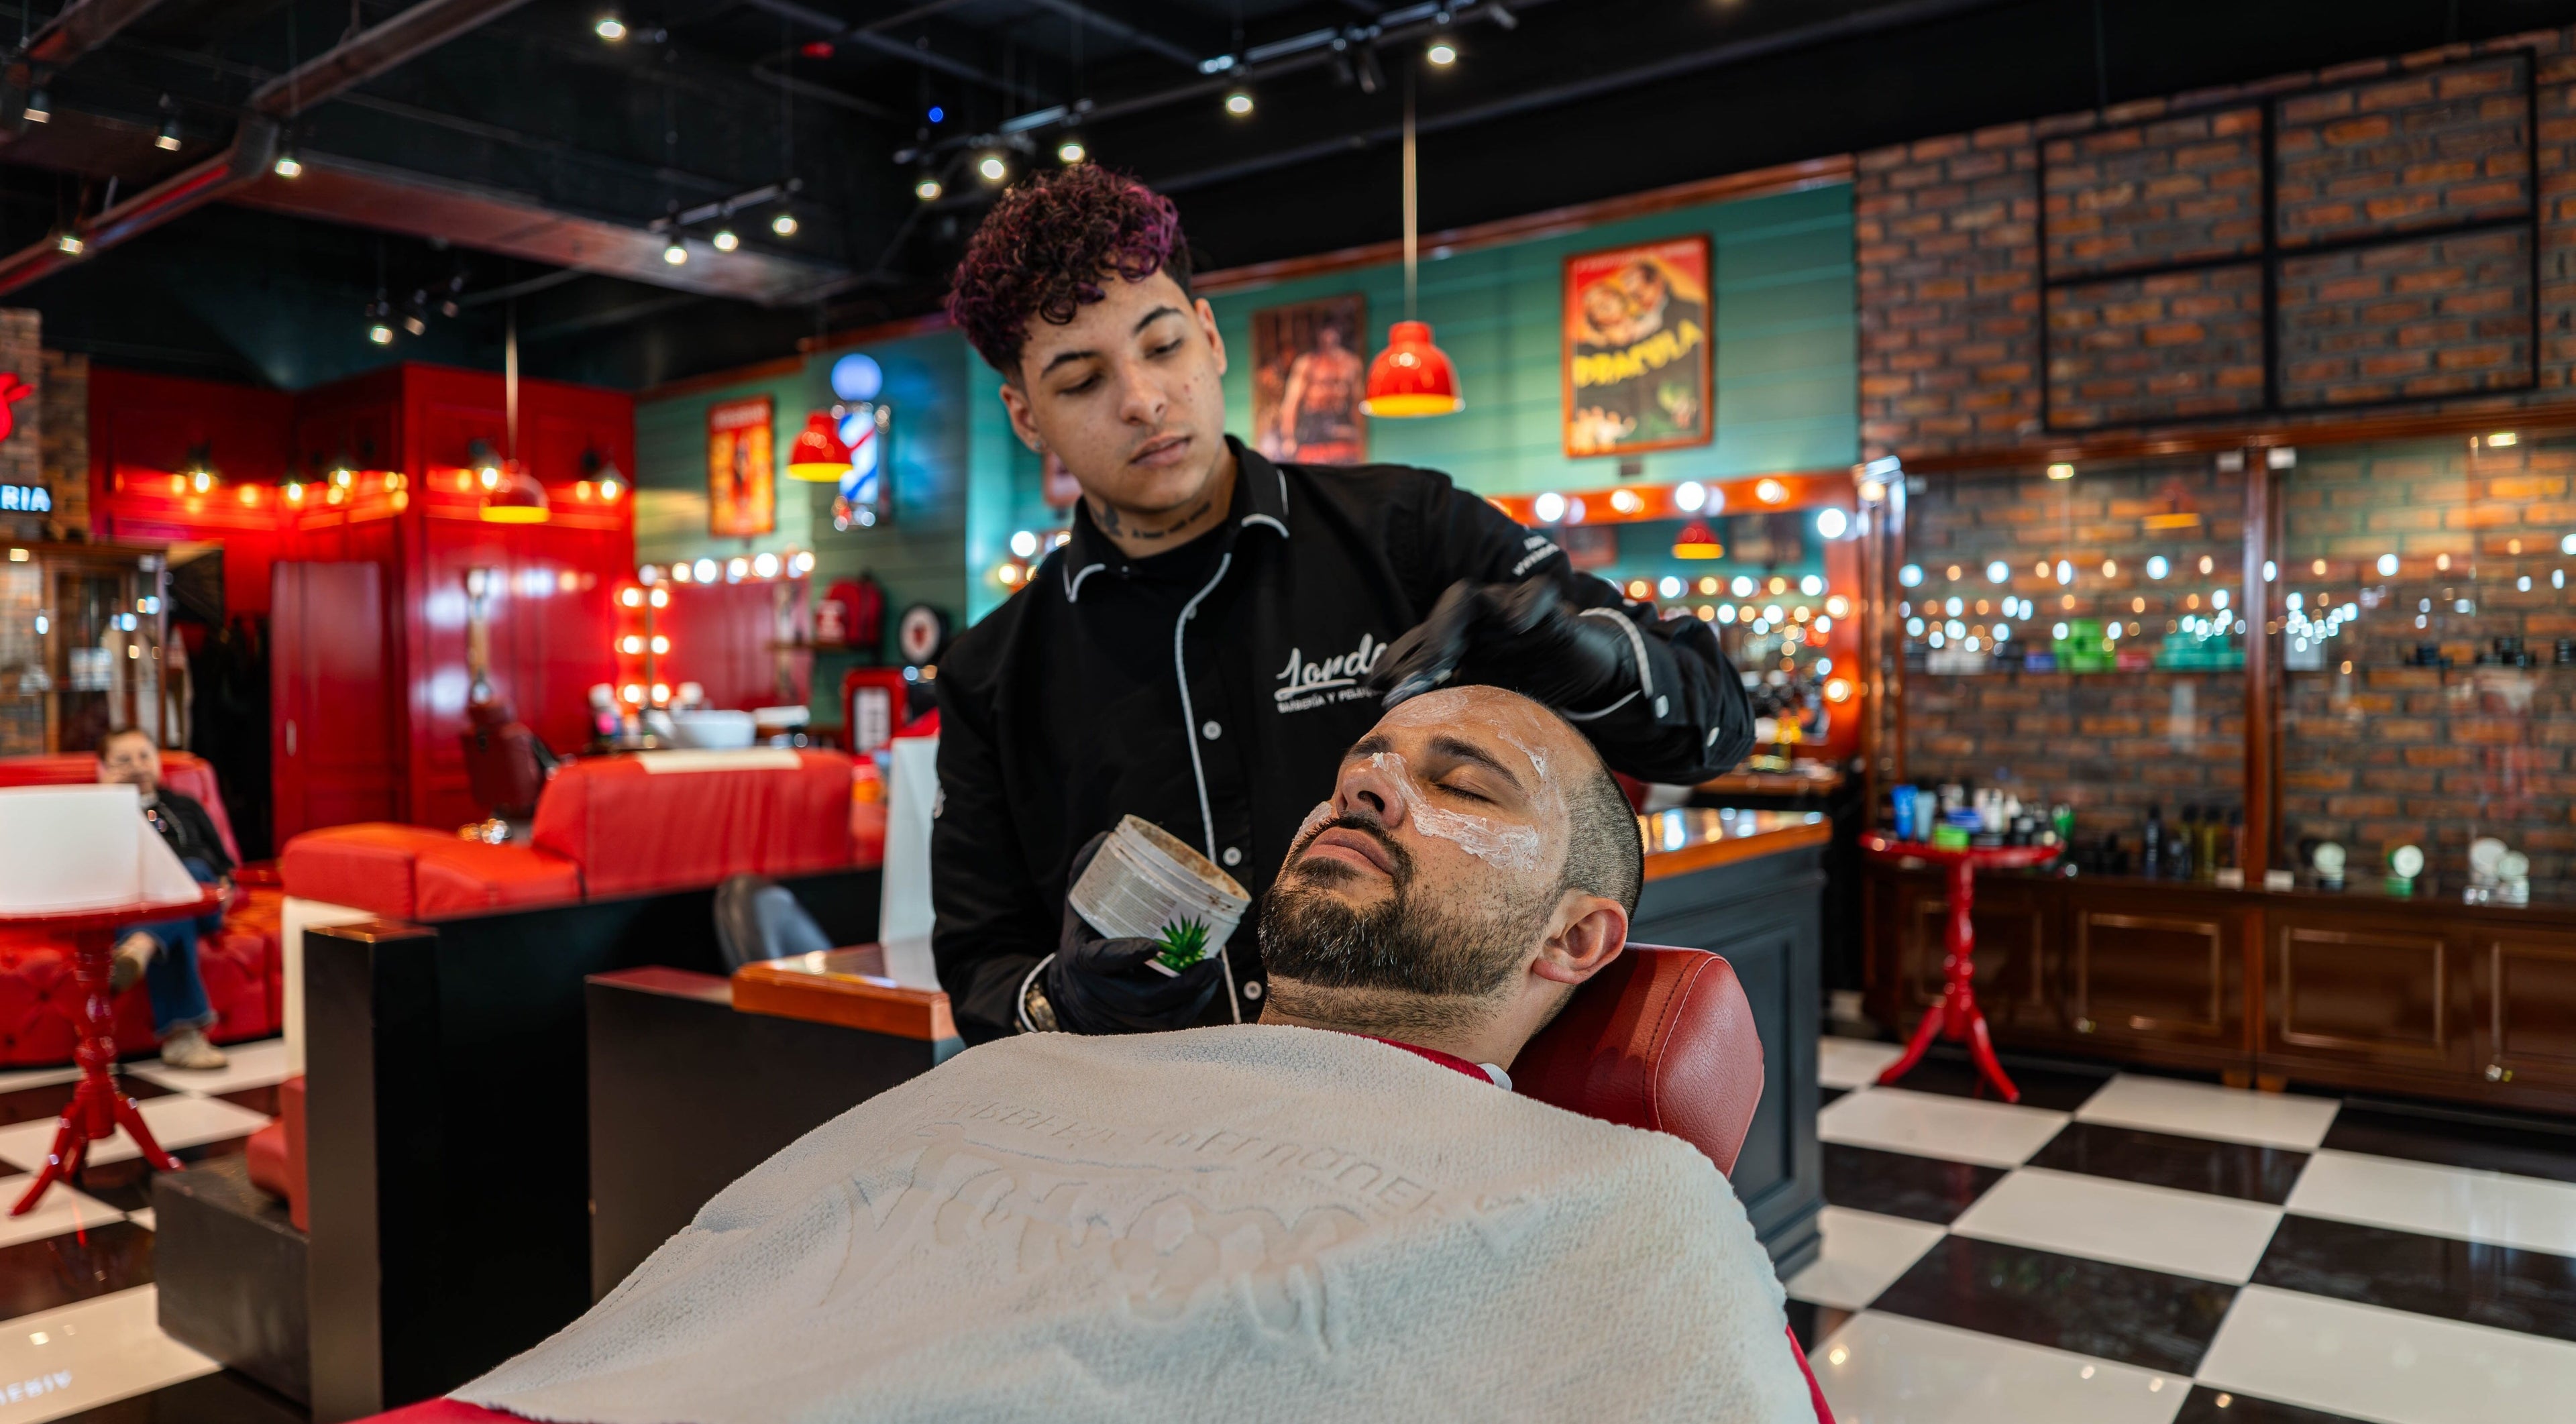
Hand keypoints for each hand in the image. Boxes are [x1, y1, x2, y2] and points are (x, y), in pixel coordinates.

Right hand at [1043, 832, 1226, 1033]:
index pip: (1103, 961)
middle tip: (1212, 963)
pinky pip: (1164, 1028)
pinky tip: (1206, 990)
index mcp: (1081, 959)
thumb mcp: (1079, 903)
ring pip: (1158, 1019)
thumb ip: (1091, 870)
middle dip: (1183, 985)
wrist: (1066, 990)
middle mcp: (1096, 994)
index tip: (1157, 945)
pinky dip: (1189, 1010)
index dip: (1129, 955)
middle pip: (1142, 999)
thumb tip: (1108, 837)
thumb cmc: (1083, 936)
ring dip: (1193, 999)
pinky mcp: (1130, 1031)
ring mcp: (1113, 1017)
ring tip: (1214, 974)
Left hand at [1366, 578, 1641, 713]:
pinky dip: (1524, 606)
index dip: (1395, 663)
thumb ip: (1453, 711)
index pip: (1418, 645)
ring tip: (1440, 665)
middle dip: (1417, 656)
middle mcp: (1476, 622)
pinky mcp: (1548, 607)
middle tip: (1401, 688)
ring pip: (1469, 601)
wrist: (1589, 679)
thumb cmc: (1533, 692)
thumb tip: (1406, 737)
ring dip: (1449, 631)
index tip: (1375, 691)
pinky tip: (1517, 625)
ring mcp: (1507, 609)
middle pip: (1436, 624)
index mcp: (1457, 643)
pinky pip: (1534, 595)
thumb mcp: (1487, 707)